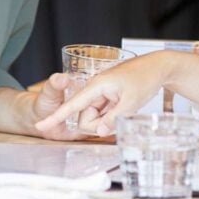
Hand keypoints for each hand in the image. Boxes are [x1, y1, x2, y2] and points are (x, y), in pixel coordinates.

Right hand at [35, 54, 165, 136]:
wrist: (158, 66)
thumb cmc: (145, 79)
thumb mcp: (131, 102)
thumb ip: (114, 119)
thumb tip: (100, 131)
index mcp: (97, 86)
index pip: (72, 105)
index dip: (55, 116)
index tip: (40, 125)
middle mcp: (95, 88)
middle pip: (86, 117)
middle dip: (100, 123)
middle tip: (121, 113)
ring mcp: (101, 92)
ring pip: (95, 116)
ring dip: (108, 119)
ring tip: (126, 106)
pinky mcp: (107, 95)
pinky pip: (103, 112)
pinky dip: (112, 115)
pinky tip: (124, 106)